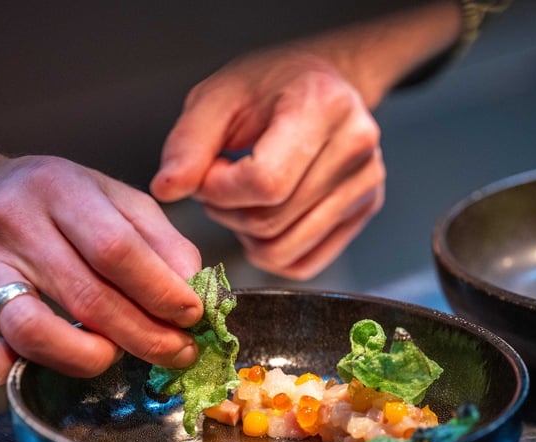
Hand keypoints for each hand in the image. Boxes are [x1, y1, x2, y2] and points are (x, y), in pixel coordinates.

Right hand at [0, 148, 203, 385]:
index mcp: (61, 189)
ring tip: (114, 355)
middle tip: (176, 352)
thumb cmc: (57, 201)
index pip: (118, 250)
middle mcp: (13, 224)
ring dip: (86, 357)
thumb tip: (192, 287)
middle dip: (143, 336)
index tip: (193, 316)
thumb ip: (159, 239)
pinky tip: (34, 367)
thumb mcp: (115, 198)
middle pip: (86, 297)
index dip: (162, 291)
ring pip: (31, 329)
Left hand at [150, 2, 462, 279]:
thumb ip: (189, 143)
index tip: (210, 170)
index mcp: (322, 107)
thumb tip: (168, 190)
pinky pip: (305, 264)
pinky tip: (266, 220)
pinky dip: (273, 254)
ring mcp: (366, 185)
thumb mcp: (219, 96)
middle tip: (221, 183)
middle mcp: (355, 148)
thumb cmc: (270, 86)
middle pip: (272, 221)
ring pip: (285, 250)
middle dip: (229, 211)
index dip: (220, 190)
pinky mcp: (365, 212)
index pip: (265, 183)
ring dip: (247, 235)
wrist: (322, 84)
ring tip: (243, 200)